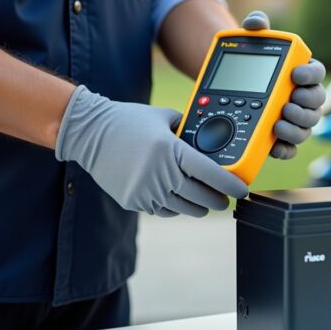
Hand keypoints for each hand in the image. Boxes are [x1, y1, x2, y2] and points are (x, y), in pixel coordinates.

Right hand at [55, 85, 248, 216]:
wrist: (88, 133)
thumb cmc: (128, 121)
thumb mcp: (163, 118)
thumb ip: (187, 130)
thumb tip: (209, 141)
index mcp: (170, 150)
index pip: (210, 173)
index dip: (230, 184)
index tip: (241, 190)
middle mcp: (159, 173)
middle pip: (201, 196)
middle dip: (218, 200)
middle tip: (225, 198)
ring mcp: (145, 190)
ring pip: (184, 208)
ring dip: (199, 207)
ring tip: (206, 203)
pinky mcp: (133, 201)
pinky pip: (164, 211)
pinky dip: (176, 208)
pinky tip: (181, 201)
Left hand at [241, 11, 326, 158]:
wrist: (236, 87)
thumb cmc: (253, 63)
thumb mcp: (252, 42)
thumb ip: (256, 27)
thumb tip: (255, 23)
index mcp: (301, 72)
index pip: (316, 72)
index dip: (310, 74)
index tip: (295, 74)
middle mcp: (304, 98)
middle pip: (317, 102)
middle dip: (306, 103)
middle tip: (289, 100)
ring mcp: (296, 120)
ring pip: (307, 127)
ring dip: (296, 126)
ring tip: (279, 122)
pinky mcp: (284, 138)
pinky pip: (291, 148)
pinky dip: (285, 149)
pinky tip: (274, 146)